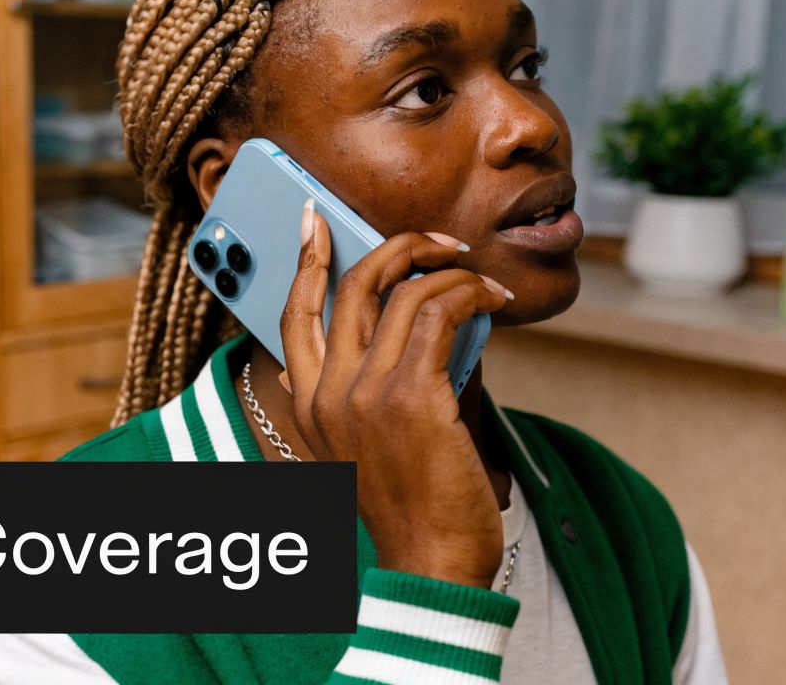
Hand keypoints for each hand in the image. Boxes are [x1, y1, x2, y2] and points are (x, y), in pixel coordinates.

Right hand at [278, 201, 511, 588]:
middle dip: (399, 245)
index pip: (294, 313)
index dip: (306, 258)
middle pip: (350, 284)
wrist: (431, 565)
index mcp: (308, 404)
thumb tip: (332, 358)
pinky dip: (470, 294)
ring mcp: (365, 392)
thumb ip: (339, 406)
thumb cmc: (408, 509)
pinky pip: (440, 312)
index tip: (316, 219)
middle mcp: (327, 392)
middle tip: (439, 242)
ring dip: (451, 273)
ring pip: (402, 290)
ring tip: (482, 282)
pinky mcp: (412, 395)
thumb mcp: (353, 455)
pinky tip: (490, 301)